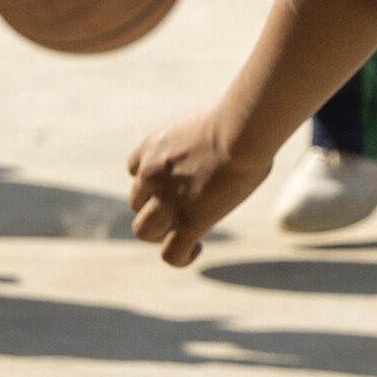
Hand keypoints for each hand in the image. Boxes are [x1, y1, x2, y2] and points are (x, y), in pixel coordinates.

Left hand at [129, 111, 269, 266]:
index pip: (136, 169)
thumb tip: (229, 144)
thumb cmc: (240, 119)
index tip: (178, 180)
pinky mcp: (188, 222)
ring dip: (161, 233)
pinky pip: (172, 253)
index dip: (154, 180)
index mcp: (153, 146)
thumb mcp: (209, 121)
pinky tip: (197, 248)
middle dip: (156, 207)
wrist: (241, 131)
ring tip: (185, 233)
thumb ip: (205, 138)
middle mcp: (151, 174)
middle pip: (137, 202)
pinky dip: (181, 257)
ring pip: (144, 230)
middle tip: (185, 206)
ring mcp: (167, 201)